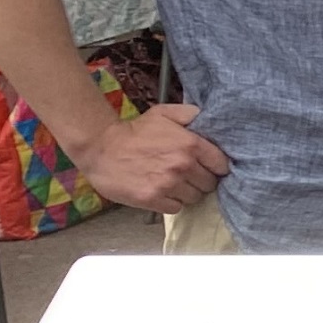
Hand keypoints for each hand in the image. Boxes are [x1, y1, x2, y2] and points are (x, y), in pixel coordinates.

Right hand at [75, 103, 227, 215]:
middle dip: (201, 180)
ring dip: (186, 192)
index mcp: (190, 144)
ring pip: (194, 197)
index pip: (221, 165)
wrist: (100, 147)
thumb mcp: (164, 113)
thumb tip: (209, 119)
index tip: (208, 167)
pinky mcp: (152, 199)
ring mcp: (168, 184)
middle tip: (187, 175)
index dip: (216, 167)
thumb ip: (190, 114)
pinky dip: (171, 202)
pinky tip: (161, 192)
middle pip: (209, 184)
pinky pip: (176, 208)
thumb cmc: (134, 131)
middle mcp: (183, 165)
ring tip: (172, 183)